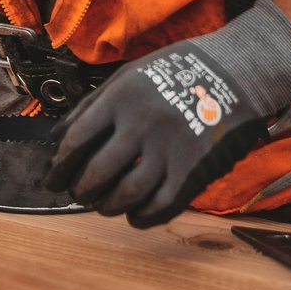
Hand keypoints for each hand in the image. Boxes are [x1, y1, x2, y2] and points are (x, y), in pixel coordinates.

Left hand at [46, 1, 290, 228]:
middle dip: (81, 191)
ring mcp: (169, 149)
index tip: (54, 179)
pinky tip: (134, 215)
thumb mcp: (128, 75)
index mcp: (120, 99)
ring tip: (103, 205)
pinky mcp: (194, 169)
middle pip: (97, 173)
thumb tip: (56, 137)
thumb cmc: (176, 72)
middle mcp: (141, 125)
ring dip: (108, 206)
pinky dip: (142, 217)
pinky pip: (162, 205)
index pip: (75, 142)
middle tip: (79, 195)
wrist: (236, 73)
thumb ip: (91, 105)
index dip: (59, 167)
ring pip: (126, 194)